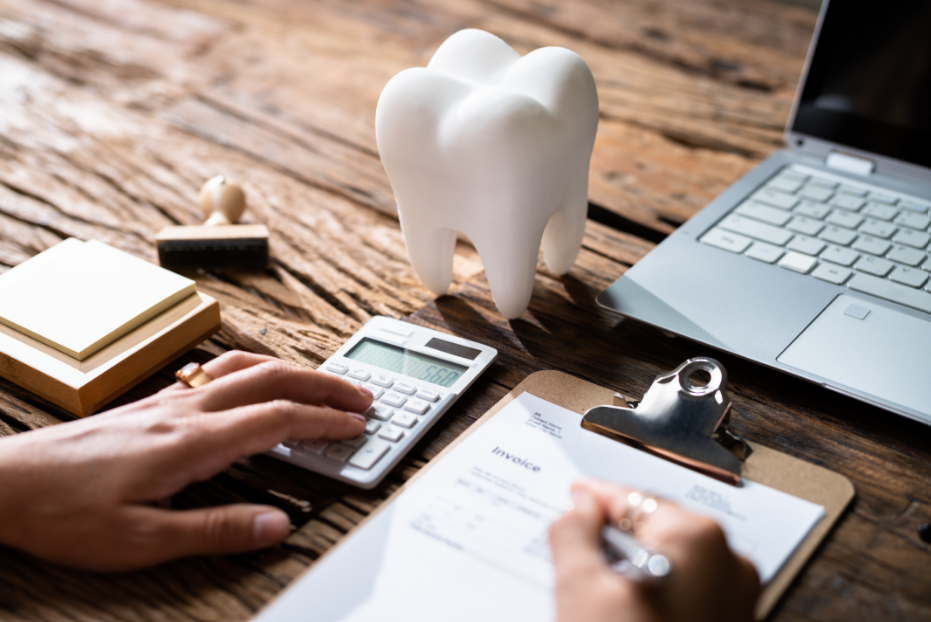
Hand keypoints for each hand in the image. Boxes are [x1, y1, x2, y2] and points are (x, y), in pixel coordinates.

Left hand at [0, 351, 372, 571]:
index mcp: (191, 442)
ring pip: (246, 367)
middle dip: (324, 386)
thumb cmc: (65, 512)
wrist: (5, 484)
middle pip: (272, 379)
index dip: (323, 422)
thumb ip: (216, 531)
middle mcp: (185, 410)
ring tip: (323, 383)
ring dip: (294, 371)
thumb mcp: (141, 540)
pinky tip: (258, 381)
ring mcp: (169, 401)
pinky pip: (220, 372)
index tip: (357, 426)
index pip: (276, 419)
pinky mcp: (154, 405)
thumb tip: (278, 526)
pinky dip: (259, 370)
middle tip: (361, 396)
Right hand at [549, 479, 759, 621]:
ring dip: (631, 568)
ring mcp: (737, 600)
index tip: (574, 496)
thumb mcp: (582, 590)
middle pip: (653, 530)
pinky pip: (684, 592)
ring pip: (668, 563)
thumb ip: (573, 534)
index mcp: (700, 539)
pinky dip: (653, 592)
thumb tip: (579, 509)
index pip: (633, 500)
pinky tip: (624, 610)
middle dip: (613, 537)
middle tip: (576, 545)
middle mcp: (730, 564)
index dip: (594, 498)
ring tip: (596, 590)